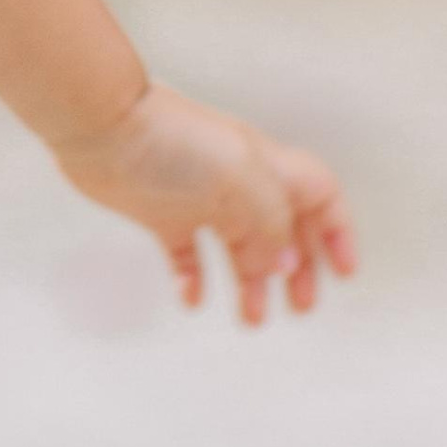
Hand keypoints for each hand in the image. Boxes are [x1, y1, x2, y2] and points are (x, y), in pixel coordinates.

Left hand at [49, 78, 359, 325]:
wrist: (103, 127)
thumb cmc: (172, 143)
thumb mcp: (241, 183)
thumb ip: (271, 226)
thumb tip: (283, 265)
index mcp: (265, 168)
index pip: (319, 196)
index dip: (338, 233)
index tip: (343, 273)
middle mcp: (237, 182)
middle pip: (283, 230)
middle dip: (299, 269)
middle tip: (300, 308)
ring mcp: (199, 197)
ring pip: (239, 248)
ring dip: (251, 283)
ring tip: (252, 319)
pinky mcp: (162, 212)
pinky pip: (188, 252)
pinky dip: (195, 278)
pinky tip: (192, 299)